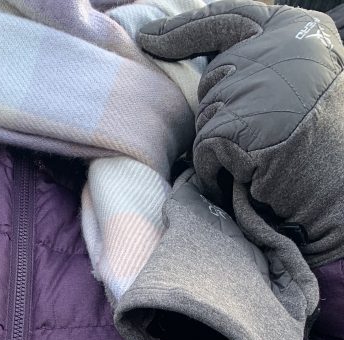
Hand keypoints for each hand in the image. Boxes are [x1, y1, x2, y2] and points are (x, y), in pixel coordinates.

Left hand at [139, 1, 343, 266]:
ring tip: (263, 160)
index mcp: (298, 29)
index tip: (147, 40)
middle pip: (213, 80)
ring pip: (206, 117)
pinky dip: (217, 172)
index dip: (184, 31)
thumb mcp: (296, 84)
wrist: (341, 189)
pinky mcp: (239, 123)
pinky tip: (249, 178)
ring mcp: (258, 84)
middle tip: (264, 141)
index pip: (229, 18)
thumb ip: (258, 63)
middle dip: (223, 115)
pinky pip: (203, 150)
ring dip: (224, 148)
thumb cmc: (320, 148)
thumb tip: (199, 60)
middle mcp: (279, 47)